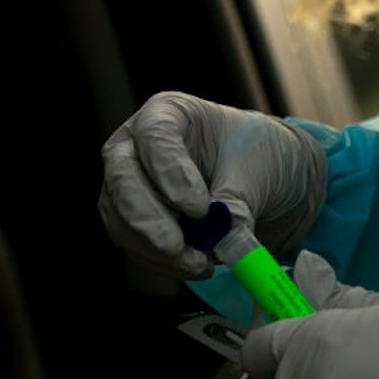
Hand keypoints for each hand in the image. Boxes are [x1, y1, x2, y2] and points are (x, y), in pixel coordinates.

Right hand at [98, 91, 326, 278]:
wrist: (258, 179)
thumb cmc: (253, 154)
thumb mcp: (255, 169)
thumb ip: (237, 202)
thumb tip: (225, 238)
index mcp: (168, 112)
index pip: (154, 136)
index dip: (170, 172)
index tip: (199, 208)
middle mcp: (136, 144)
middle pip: (122, 176)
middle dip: (147, 217)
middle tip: (176, 246)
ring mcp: (127, 182)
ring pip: (120, 216)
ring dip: (155, 248)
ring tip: (199, 262)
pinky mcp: (131, 219)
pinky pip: (133, 243)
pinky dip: (160, 261)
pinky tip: (193, 266)